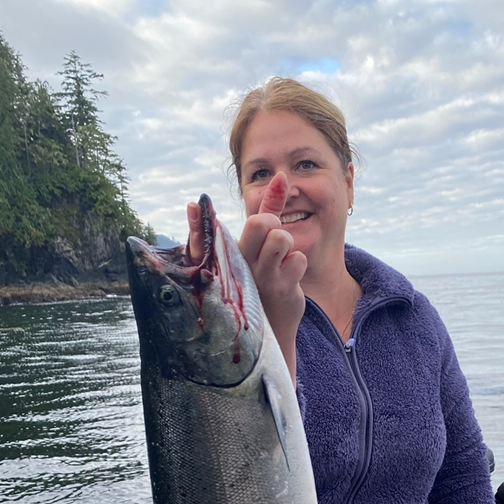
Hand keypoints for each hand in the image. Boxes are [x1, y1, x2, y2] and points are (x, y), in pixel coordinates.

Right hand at [186, 172, 305, 381]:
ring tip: (279, 260)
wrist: (275, 327)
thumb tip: (282, 176)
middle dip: (272, 223)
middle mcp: (240, 266)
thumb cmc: (266, 276)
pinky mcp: (281, 290)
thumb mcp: (264, 241)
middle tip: (272, 238)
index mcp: (230, 254)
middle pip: (259, 223)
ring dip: (287, 245)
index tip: (205, 208)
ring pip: (281, 237)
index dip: (209, 219)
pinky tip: (288, 277)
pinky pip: (298, 258)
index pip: (216, 231)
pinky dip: (298, 264)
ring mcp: (261, 278)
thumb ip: (271, 206)